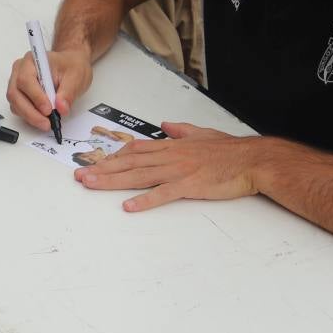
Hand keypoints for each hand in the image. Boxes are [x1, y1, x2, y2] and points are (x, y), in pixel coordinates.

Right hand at [6, 47, 93, 127]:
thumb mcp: (76, 76)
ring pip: (15, 103)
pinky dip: (29, 117)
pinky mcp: (20, 94)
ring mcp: (17, 83)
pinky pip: (18, 108)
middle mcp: (20, 70)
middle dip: (30, 112)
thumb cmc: (71, 65)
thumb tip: (61, 108)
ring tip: (47, 123)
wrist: (70, 64)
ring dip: (30, 116)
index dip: (35, 96)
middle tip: (47, 123)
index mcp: (32, 60)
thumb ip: (68, 92)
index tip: (49, 109)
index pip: (25, 79)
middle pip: (15, 94)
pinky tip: (42, 119)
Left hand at [74, 122, 262, 211]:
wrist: (252, 160)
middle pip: (129, 162)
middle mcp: (170, 156)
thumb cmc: (230, 150)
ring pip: (138, 176)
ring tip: (91, 185)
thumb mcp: (202, 133)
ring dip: (112, 181)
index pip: (136, 150)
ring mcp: (178, 171)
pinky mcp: (189, 186)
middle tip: (81, 176)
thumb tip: (167, 126)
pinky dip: (145, 200)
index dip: (114, 157)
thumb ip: (182, 130)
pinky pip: (163, 194)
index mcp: (172, 145)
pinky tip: (128, 206)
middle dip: (102, 169)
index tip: (97, 163)